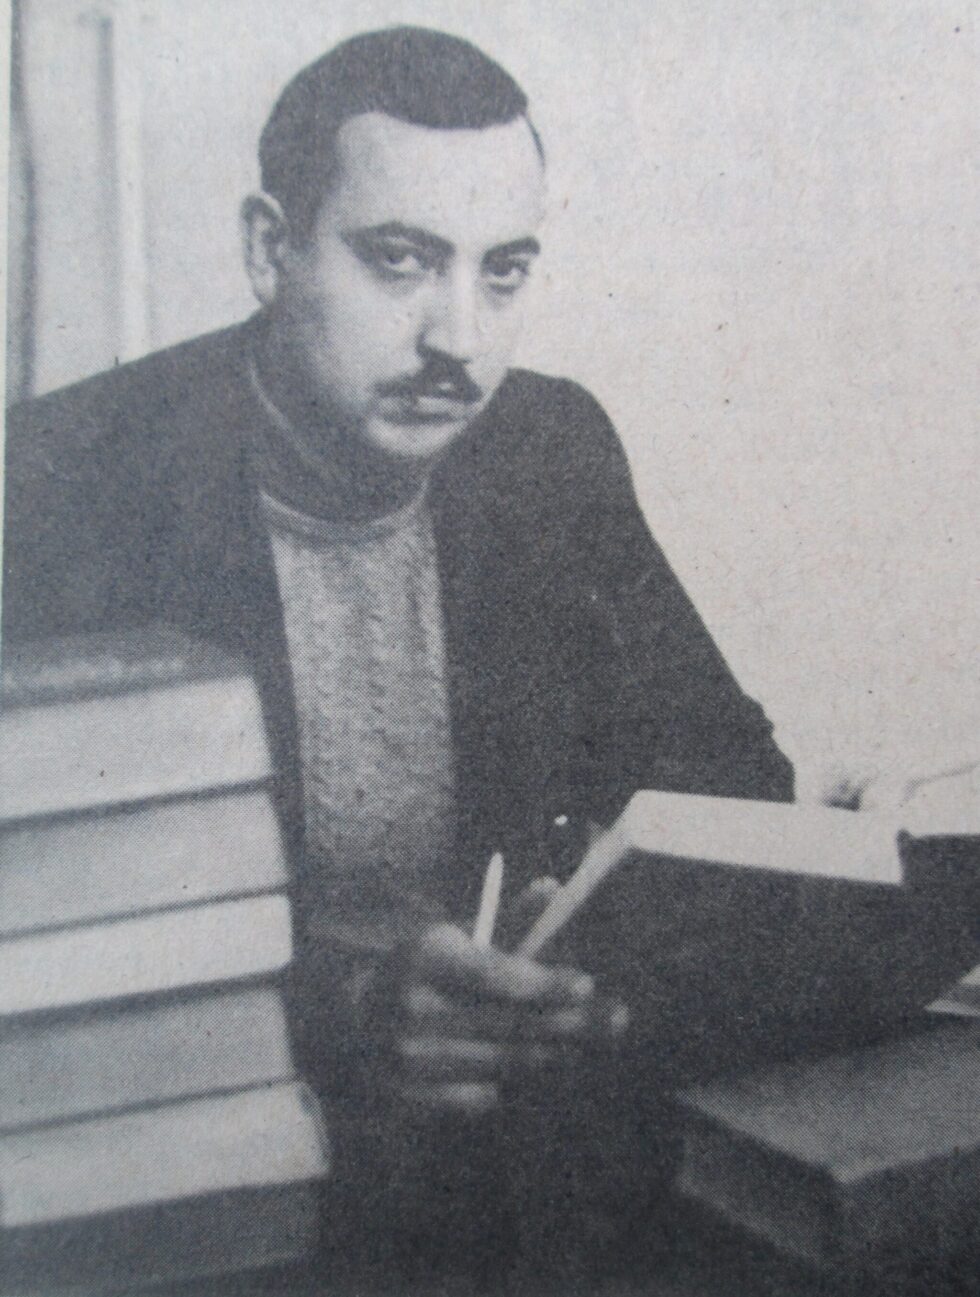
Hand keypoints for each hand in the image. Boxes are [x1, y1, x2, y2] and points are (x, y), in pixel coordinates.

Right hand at [391, 910, 627, 1116]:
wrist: (345, 1021)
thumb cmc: (417, 971)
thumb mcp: (453, 937)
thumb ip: (508, 922)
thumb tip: (552, 888)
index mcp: (426, 959)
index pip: (496, 976)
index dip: (545, 983)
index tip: (587, 984)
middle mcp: (414, 1011)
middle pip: (508, 1025)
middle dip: (568, 1024)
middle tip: (614, 1021)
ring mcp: (408, 1061)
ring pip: (500, 1065)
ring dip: (548, 1055)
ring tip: (579, 1044)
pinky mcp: (406, 1100)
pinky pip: (476, 1099)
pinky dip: (506, 1085)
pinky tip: (527, 1071)